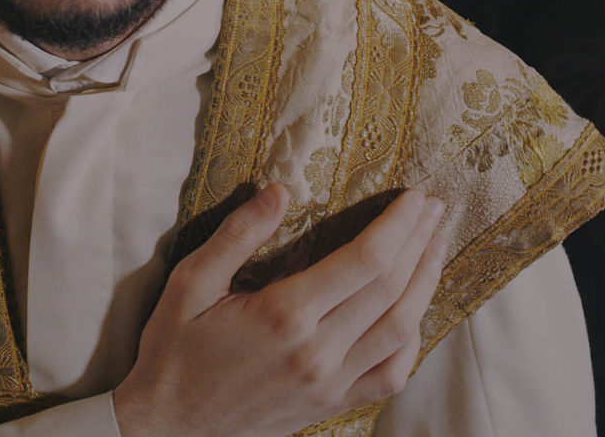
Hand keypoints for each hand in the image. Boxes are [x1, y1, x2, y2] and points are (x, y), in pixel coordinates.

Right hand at [111, 184, 447, 436]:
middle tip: (434, 210)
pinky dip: (411, 342)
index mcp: (284, 314)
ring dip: (425, 285)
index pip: (364, 260)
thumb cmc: (174, 352)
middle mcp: (316, 352)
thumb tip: (278, 190)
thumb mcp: (190, 282)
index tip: (415, 198)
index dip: (398, 225)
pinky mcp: (330, 406)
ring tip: (435, 249)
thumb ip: (237, 235)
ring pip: (399, 331)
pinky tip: (414, 315)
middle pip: (390, 288)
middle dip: (418, 242)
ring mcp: (328, 384)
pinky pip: (389, 375)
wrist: (168, 428)